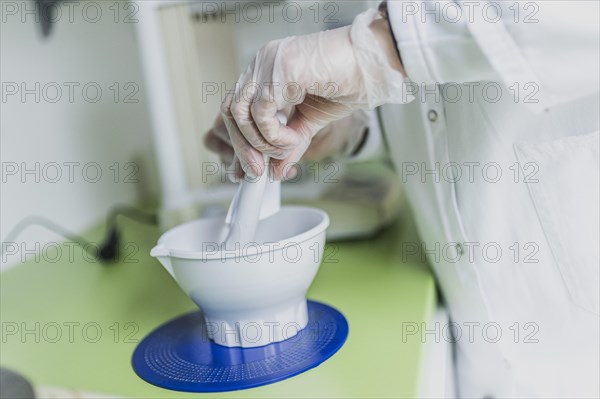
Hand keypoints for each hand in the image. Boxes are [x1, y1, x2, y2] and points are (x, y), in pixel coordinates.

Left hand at [219, 9, 407, 179]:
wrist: (375, 64)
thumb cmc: (349, 83)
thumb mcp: (311, 121)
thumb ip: (289, 144)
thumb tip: (275, 171)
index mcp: (266, 72)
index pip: (236, 108)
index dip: (238, 141)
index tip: (247, 169)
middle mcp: (263, 63)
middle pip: (231, 110)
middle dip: (242, 147)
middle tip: (258, 172)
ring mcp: (269, 62)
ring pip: (241, 112)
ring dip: (260, 142)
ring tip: (286, 150)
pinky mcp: (281, 67)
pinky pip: (261, 111)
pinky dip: (273, 134)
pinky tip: (293, 140)